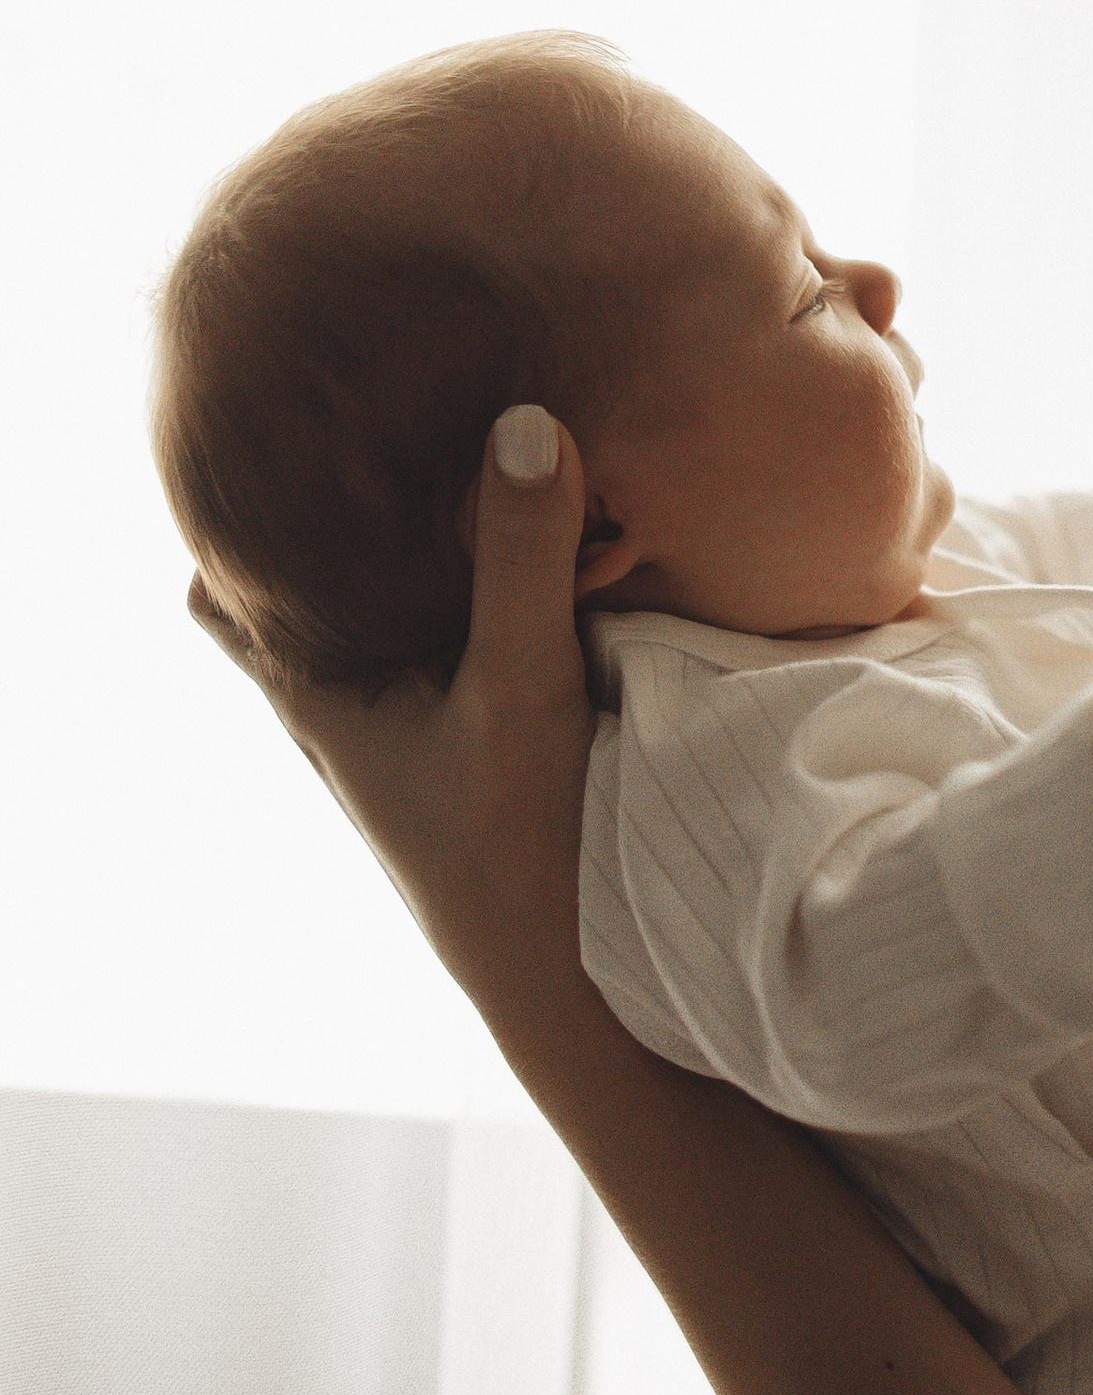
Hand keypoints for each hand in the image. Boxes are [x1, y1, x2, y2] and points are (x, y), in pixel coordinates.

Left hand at [186, 403, 597, 1044]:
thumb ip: (521, 559)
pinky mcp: (476, 741)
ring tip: (450, 469)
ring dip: (408, 558)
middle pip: (299, 592)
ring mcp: (409, 731)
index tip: (270, 443)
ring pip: (379, 618)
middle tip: (373, 433)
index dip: (224, 522)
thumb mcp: (520, 687)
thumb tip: (523, 419)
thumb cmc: (517, 848)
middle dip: (323, 522)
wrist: (572, 975)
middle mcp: (346, 709)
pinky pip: (454, 642)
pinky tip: (530, 551)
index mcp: (313, 690)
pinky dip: (472, 595)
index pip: (218, 593)